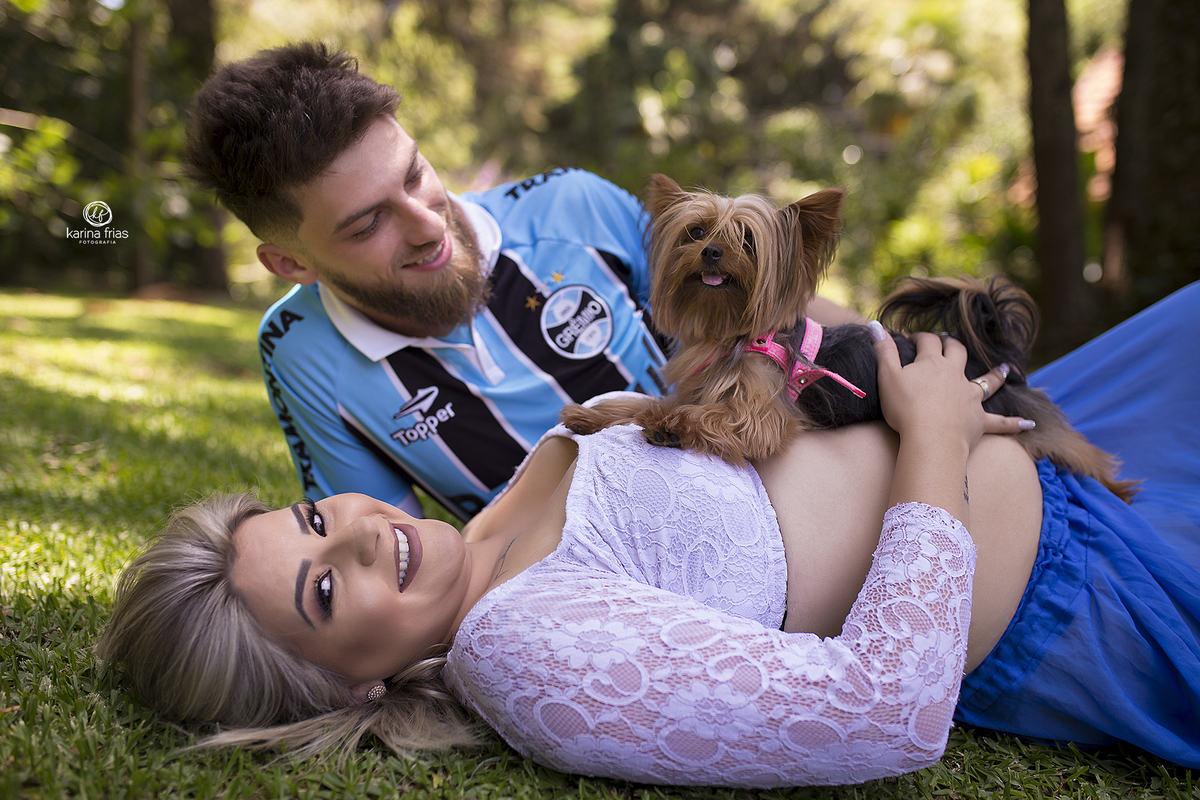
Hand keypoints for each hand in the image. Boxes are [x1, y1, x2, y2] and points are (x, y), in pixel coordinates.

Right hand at [870, 322, 1027, 451]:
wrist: (930, 438)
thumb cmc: (905, 408)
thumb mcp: (887, 376)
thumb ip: (883, 350)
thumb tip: (874, 325)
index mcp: (933, 363)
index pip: (928, 342)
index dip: (920, 337)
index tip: (912, 338)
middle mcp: (955, 375)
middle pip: (958, 353)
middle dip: (953, 345)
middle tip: (948, 341)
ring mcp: (970, 397)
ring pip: (987, 381)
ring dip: (996, 375)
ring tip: (1005, 369)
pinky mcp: (978, 420)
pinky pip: (999, 422)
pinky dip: (1013, 423)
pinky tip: (1028, 423)